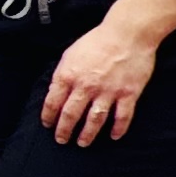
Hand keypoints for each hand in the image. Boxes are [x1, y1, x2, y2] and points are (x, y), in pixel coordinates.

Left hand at [40, 19, 157, 145]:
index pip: (53, 102)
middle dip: (64, 130)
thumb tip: (55, 90)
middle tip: (62, 140)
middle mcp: (86, 86)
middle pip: (71, 115)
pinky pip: (122, 117)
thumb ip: (63, 73)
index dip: (48, 116)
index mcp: (68, 75)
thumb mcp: (70, 54)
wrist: (127, 34)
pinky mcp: (128, 94)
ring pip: (94, 120)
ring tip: (82, 143)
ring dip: (87, 134)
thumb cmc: (98, 40)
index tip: (48, 125)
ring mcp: (108, 92)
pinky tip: (114, 136)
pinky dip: (118, 129)